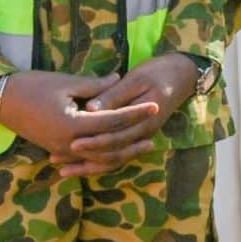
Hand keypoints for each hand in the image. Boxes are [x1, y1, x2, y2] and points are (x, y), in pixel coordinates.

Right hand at [0, 69, 155, 176]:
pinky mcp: (56, 149)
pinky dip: (102, 157)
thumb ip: (95, 86)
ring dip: (121, 152)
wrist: (1, 100)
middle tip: (155, 129)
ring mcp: (61, 149)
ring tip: (142, 145)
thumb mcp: (67, 82)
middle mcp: (69, 143)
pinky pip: (85, 158)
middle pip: (109, 145)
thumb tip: (119, 79)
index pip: (113, 121)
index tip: (155, 105)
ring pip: (98, 157)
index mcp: (73, 125)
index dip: (135, 113)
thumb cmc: (33, 86)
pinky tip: (115, 151)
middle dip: (133, 138)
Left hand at [66, 55, 201, 175]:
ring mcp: (141, 137)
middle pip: (112, 154)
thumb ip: (114, 95)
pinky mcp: (137, 136)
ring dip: (87, 166)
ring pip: (113, 160)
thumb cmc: (160, 72)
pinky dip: (97, 162)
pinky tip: (79, 163)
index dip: (93, 141)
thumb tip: (90, 108)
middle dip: (84, 158)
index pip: (116, 137)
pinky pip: (116, 156)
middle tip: (57, 158)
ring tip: (62, 169)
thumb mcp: (137, 79)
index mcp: (144, 120)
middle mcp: (143, 133)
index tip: (71, 143)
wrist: (183, 75)